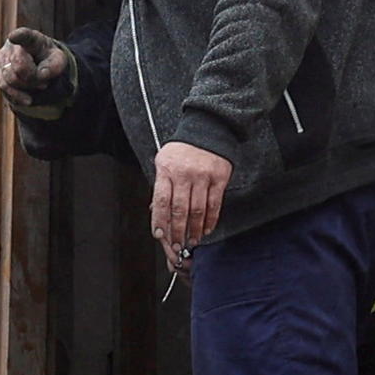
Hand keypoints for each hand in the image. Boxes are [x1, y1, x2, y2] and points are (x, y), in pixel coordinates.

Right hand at [0, 30, 68, 104]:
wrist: (36, 63)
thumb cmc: (47, 60)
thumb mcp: (58, 62)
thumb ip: (54, 67)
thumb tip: (40, 75)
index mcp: (31, 39)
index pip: (25, 36)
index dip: (19, 36)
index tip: (13, 36)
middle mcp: (13, 44)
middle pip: (19, 68)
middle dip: (33, 79)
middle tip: (44, 83)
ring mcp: (1, 56)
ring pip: (10, 80)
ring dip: (26, 88)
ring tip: (37, 85)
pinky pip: (3, 87)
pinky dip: (17, 96)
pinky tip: (27, 98)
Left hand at [152, 141, 231, 257]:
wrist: (208, 128)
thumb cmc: (183, 148)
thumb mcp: (164, 161)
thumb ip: (161, 186)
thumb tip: (155, 211)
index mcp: (167, 170)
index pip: (161, 201)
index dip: (159, 220)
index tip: (159, 235)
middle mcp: (184, 174)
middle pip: (180, 209)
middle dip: (178, 231)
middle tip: (178, 245)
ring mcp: (203, 176)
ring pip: (198, 210)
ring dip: (195, 230)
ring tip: (193, 240)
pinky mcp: (219, 178)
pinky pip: (214, 204)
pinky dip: (211, 220)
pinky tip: (207, 229)